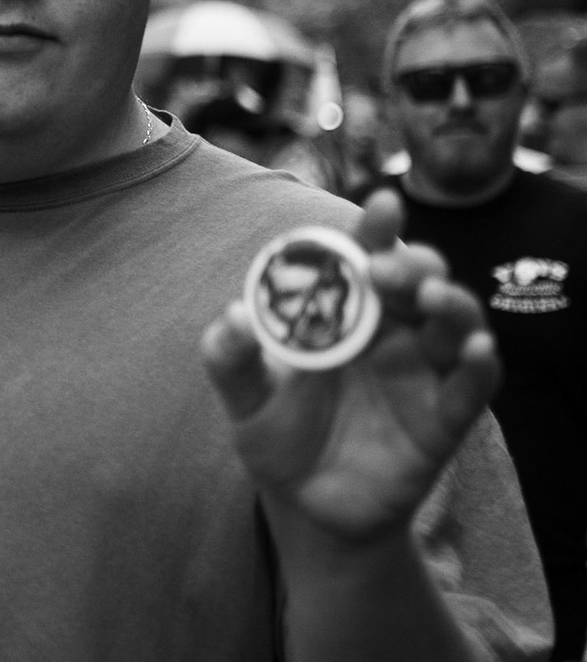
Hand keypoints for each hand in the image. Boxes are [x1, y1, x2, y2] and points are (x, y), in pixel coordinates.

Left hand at [202, 189, 499, 544]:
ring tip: (433, 298)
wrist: (304, 506)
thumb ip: (230, 358)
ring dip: (452, 305)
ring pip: (455, 325)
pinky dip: (481, 367)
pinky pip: (473, 388)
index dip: (376, 231)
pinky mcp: (443, 420)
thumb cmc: (277, 435)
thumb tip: (232, 317)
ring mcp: (421, 374)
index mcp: (343, 314)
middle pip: (418, 281)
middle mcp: (389, 333)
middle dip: (410, 265)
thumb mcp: (243, 398)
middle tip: (384, 270)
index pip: (364, 259)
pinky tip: (478, 351)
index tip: (381, 206)